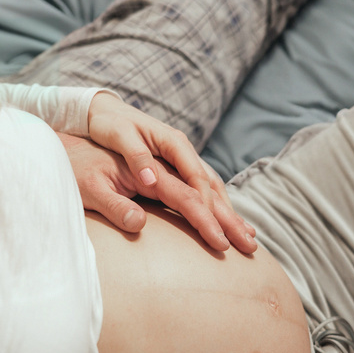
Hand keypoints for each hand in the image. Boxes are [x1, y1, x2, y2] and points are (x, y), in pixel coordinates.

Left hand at [71, 92, 256, 253]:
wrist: (105, 109)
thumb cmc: (109, 124)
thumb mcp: (119, 136)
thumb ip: (136, 158)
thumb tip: (151, 181)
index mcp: (173, 143)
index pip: (198, 179)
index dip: (207, 207)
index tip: (215, 232)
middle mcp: (184, 150)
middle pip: (214, 186)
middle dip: (231, 217)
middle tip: (248, 243)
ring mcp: (183, 158)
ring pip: (214, 188)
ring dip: (230, 214)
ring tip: (247, 237)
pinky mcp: (178, 165)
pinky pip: (204, 188)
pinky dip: (218, 206)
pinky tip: (226, 221)